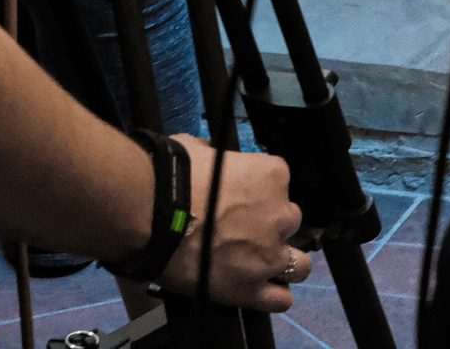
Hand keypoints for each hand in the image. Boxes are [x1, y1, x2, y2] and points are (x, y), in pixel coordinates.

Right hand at [160, 139, 309, 310]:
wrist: (150, 214)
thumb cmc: (172, 176)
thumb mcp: (202, 149)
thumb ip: (222, 161)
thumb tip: (215, 162)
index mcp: (272, 175)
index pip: (280, 182)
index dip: (259, 192)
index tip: (241, 197)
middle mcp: (280, 215)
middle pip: (290, 221)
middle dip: (270, 224)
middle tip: (242, 228)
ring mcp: (268, 255)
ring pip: (299, 264)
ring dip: (282, 260)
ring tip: (257, 261)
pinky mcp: (250, 289)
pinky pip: (281, 299)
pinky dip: (275, 295)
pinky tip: (261, 288)